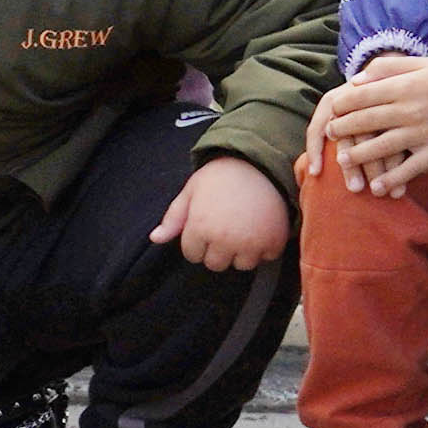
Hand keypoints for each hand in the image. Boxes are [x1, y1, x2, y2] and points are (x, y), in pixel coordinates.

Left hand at [158, 149, 291, 270]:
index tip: (206, 223)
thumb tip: (154, 239)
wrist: (259, 163)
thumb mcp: (191, 191)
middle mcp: (225, 240)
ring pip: (241, 265)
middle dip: (217, 250)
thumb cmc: (219, 176)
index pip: (192, 254)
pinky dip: (265, 247)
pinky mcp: (273, 243)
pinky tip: (261, 227)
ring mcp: (251, 244)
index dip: (196, 239)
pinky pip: (266, 258)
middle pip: (215, 264)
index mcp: (200, 227)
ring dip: (242, 252)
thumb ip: (173, 218)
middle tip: (225, 226)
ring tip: (244, 227)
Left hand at [307, 54, 427, 197]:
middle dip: (344, 129)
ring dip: (360, 156)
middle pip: (368, 122)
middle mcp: (410, 110)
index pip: (363, 97)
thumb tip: (354, 81)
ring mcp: (423, 133)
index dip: (342, 105)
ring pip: (384, 147)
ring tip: (343, 161)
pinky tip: (377, 187)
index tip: (331, 111)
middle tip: (330, 134)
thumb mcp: (417, 63)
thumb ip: (385, 69)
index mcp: (403, 87)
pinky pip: (411, 168)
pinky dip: (393, 179)